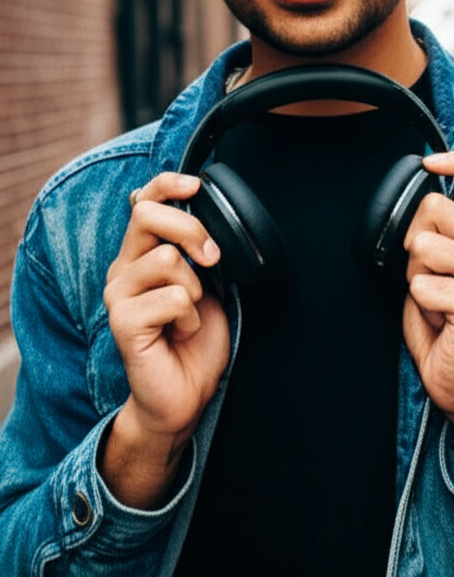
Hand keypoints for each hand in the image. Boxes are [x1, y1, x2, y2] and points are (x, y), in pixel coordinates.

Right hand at [101, 173, 229, 506]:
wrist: (186, 393)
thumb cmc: (195, 339)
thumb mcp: (206, 283)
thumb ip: (197, 251)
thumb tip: (212, 217)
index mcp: (141, 253)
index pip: (143, 202)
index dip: (167, 184)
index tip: (196, 184)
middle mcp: (123, 268)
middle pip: (147, 216)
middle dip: (191, 230)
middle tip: (212, 259)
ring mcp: (118, 294)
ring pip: (165, 258)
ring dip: (194, 288)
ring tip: (189, 314)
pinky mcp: (122, 321)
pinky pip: (171, 296)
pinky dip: (189, 315)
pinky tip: (180, 332)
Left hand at [403, 150, 453, 474]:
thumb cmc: (444, 321)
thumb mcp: (435, 266)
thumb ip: (434, 232)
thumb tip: (420, 202)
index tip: (429, 163)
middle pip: (434, 208)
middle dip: (413, 242)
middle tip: (428, 277)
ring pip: (424, 246)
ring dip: (415, 277)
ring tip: (435, 300)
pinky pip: (423, 286)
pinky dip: (419, 305)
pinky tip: (440, 319)